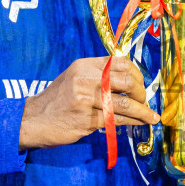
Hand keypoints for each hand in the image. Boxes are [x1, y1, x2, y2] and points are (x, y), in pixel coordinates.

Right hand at [17, 55, 157, 148]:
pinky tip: (140, 122)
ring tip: (151, 116)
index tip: (140, 84)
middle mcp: (86, 78)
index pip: (121, 62)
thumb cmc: (58, 101)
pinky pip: (117, 119)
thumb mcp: (75, 79)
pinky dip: (133, 121)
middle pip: (127, 80)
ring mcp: (86, 99)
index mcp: (85, 65)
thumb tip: (131, 81)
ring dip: (143, 110)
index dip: (137, 73)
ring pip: (125, 103)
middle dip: (141, 92)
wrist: (33, 120)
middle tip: (144, 101)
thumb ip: (99, 76)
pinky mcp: (87, 119)